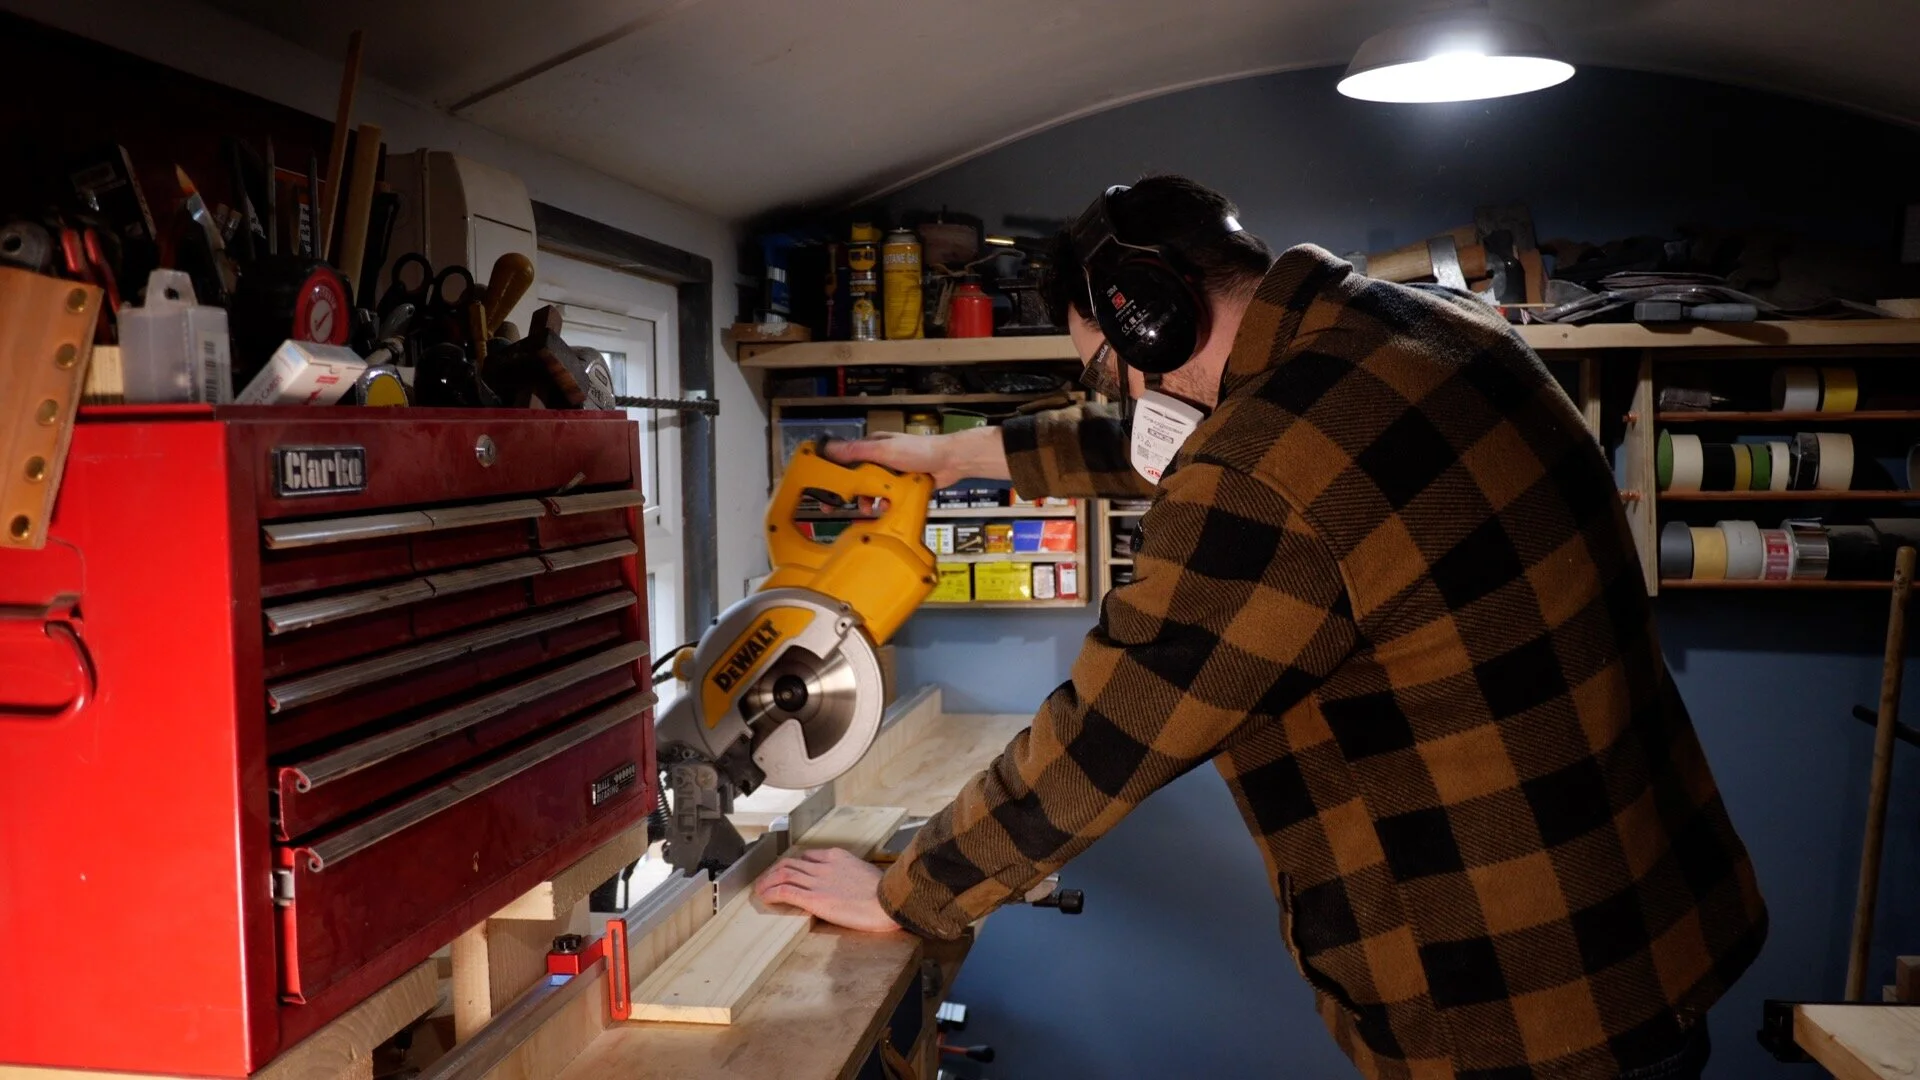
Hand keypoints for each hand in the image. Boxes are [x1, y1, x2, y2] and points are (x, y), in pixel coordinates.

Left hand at [753, 848, 900, 933]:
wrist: (890, 901)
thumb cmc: (886, 893)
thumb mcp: (866, 873)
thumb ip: (851, 874)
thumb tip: (847, 884)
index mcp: (837, 857)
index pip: (808, 856)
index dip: (793, 865)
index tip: (787, 873)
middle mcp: (824, 866)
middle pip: (790, 862)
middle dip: (775, 871)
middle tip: (767, 880)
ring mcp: (818, 881)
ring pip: (783, 873)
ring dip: (768, 881)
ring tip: (760, 889)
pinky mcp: (815, 899)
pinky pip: (785, 890)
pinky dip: (771, 892)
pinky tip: (765, 897)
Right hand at [822, 426, 1008, 490]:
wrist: (949, 462)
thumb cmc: (921, 449)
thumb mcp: (884, 449)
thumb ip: (857, 451)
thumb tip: (830, 448)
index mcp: (871, 447)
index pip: (844, 459)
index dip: (832, 473)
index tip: (822, 486)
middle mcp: (879, 460)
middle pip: (856, 479)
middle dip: (850, 493)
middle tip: (840, 504)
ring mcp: (890, 475)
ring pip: (871, 492)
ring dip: (869, 501)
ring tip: (869, 508)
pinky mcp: (901, 487)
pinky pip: (887, 499)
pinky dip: (885, 505)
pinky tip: (887, 507)